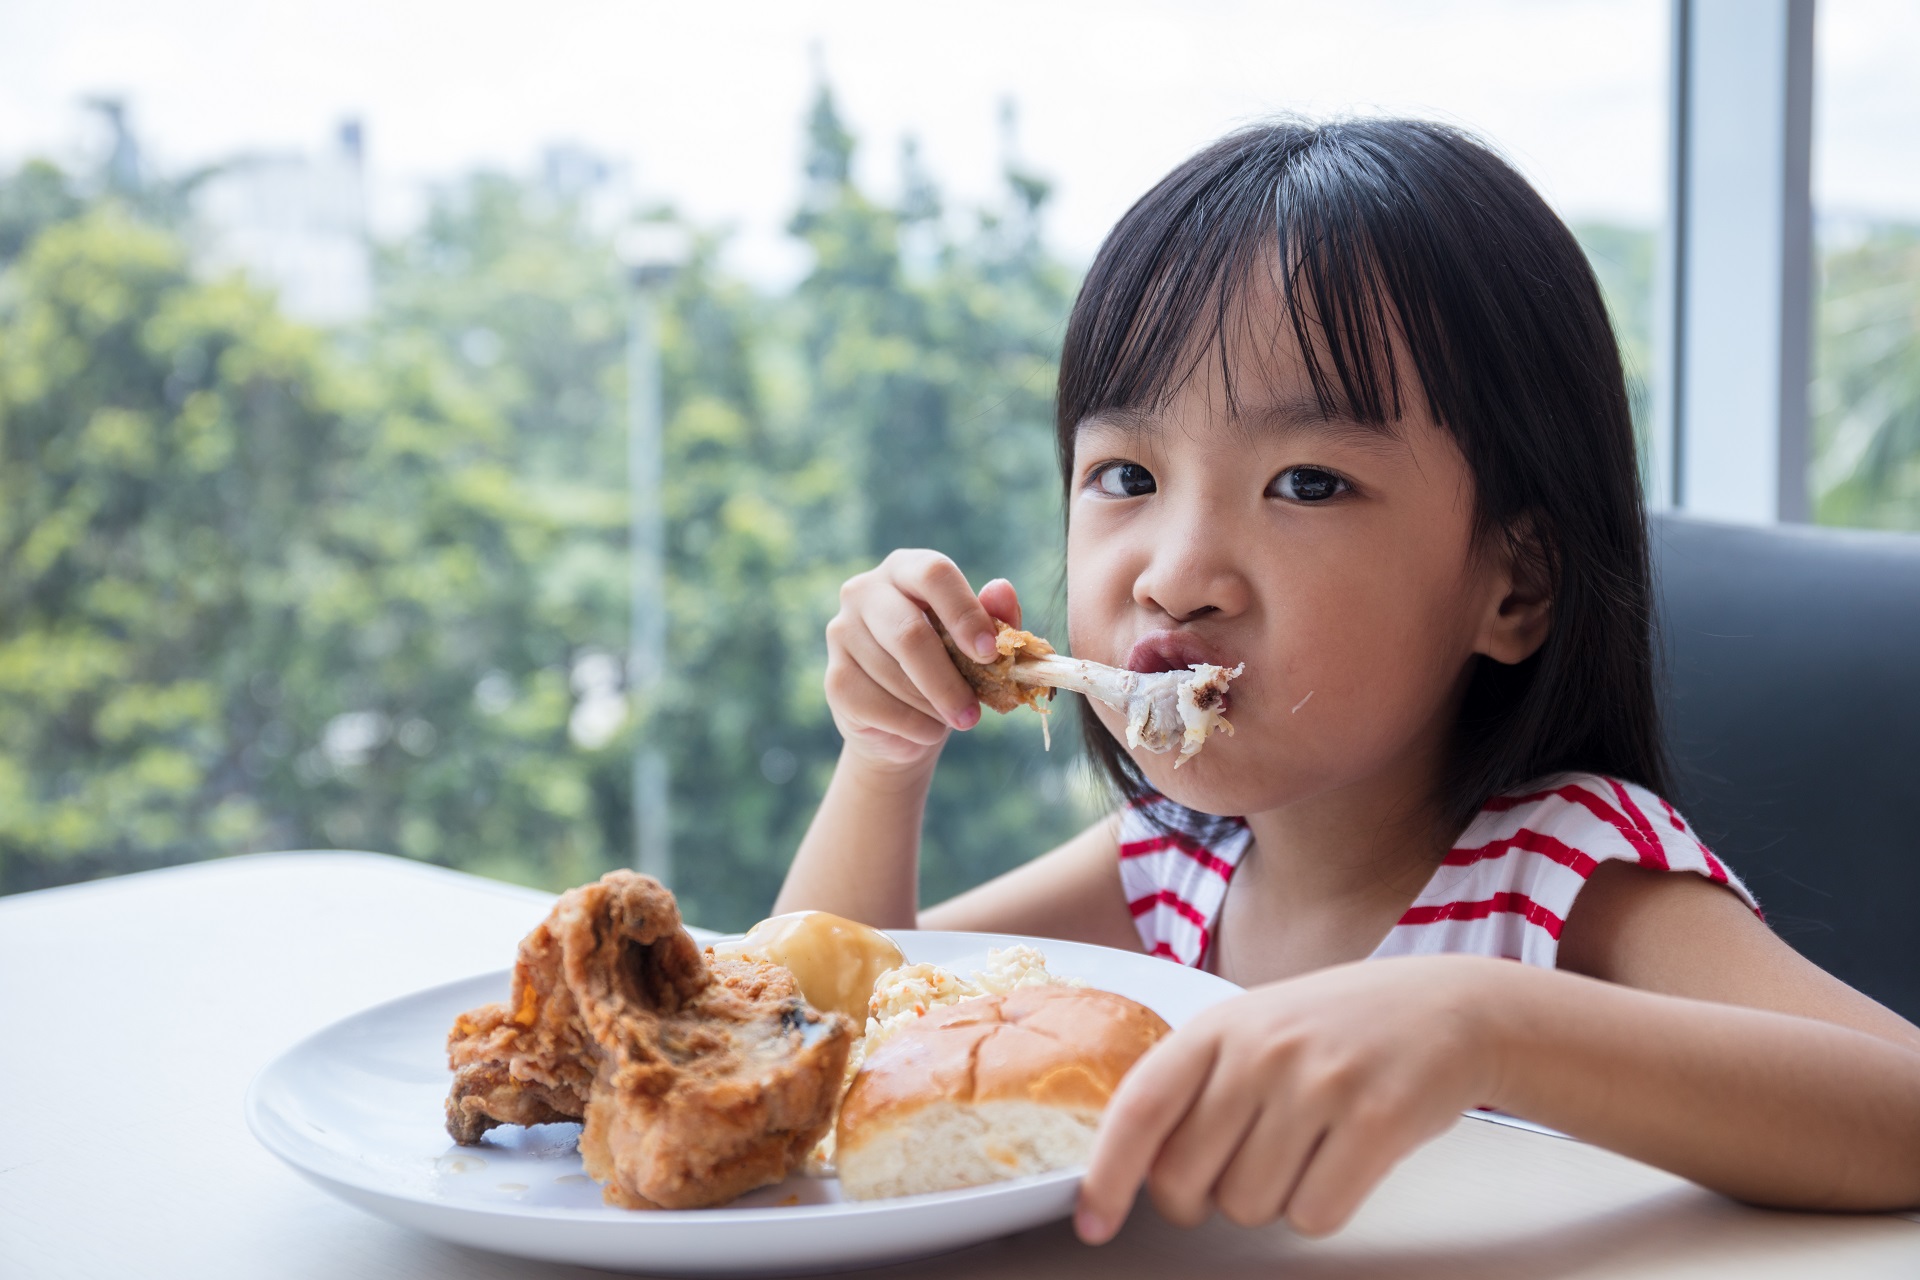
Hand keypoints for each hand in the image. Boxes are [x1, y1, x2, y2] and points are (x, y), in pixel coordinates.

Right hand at [823, 550, 1020, 770]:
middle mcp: (865, 591)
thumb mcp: (977, 643)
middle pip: (909, 632)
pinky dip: (913, 726)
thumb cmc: (948, 667)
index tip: (990, 652)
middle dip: (947, 680)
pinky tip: (926, 729)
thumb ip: (995, 617)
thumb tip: (1002, 590)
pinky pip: (879, 706)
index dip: (965, 612)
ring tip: (954, 719)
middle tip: (973, 714)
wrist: (906, 722)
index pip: (934, 574)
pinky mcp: (834, 679)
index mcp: (906, 569)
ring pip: (895, 676)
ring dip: (934, 708)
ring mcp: (842, 633)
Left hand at [1076, 955, 1508, 1241]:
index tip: (1093, 1221)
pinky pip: (1315, 1215)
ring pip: (1249, 1206)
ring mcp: (1321, 1083)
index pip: (1140, 1106)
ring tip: (1304, 1148)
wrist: (1453, 1008)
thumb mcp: (1255, 1027)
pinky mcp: (1377, 1121)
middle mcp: (1262, 1049)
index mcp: (1219, 1024)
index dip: (1107, 1172)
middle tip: (1237, 1170)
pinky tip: (1343, 1160)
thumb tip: (1134, 1166)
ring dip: (1270, 1200)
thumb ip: (1197, 1084)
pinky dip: (1323, 1207)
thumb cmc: (1339, 1027)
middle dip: (1201, 1199)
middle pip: (1186, 1178)